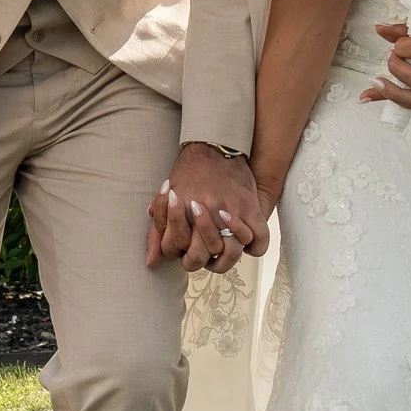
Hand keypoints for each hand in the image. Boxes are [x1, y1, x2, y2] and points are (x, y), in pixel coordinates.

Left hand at [145, 144, 268, 272]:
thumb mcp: (166, 199)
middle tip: (199, 248)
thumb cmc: (188, 172)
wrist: (213, 146)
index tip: (182, 242)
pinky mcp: (251, 209)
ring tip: (220, 247)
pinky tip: (244, 242)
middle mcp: (207, 215)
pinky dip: (253, 247)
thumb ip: (158, 231)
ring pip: (230, 254)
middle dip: (196, 257)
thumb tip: (151, 263)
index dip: (176, 251)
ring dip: (222, 256)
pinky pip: (259, 242)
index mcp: (184, 212)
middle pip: (199, 257)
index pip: (174, 250)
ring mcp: (232, 213)